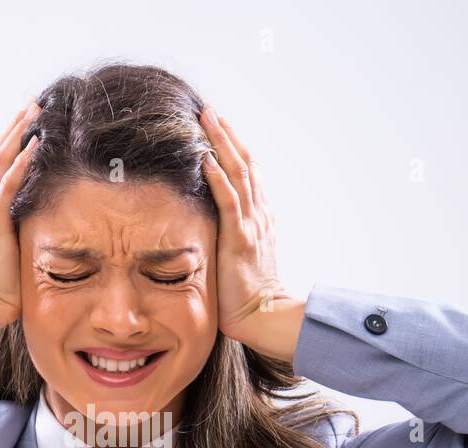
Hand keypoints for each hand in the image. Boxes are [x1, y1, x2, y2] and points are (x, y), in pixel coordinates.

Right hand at [0, 99, 41, 326]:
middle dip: (13, 129)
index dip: (9, 144)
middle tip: (31, 106)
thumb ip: (17, 232)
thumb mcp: (9, 251)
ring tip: (33, 113)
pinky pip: (6, 186)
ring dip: (16, 135)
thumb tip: (39, 222)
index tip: (27, 126)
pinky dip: (18, 164)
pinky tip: (31, 145)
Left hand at [199, 105, 304, 361]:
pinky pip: (229, 201)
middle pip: (244, 164)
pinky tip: (205, 158)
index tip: (217, 126)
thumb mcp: (240, 257)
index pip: (247, 174)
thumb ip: (231, 236)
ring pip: (238, 174)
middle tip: (209, 110)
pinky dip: (218, 178)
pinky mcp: (240, 239)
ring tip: (206, 120)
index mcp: (260, 218)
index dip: (233, 148)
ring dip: (222, 144)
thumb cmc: (245, 295)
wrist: (262, 316)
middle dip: (226, 135)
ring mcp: (252, 225)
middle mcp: (259, 215)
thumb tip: (210, 225)